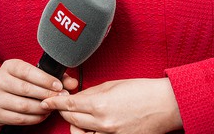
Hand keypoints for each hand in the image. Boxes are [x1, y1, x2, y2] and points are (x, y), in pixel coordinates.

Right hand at [0, 59, 77, 128]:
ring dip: (42, 108)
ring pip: (23, 105)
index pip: (27, 71)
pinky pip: (20, 118)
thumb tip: (72, 83)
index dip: (44, 79)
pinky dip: (35, 118)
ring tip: (51, 107)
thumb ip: (54, 78)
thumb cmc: (20, 83)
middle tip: (59, 99)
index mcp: (8, 66)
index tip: (58, 86)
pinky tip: (43, 115)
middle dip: (46, 95)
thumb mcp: (33, 75)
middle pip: (25, 89)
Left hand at [41, 78, 181, 133]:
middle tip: (63, 106)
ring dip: (76, 126)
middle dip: (64, 112)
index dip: (55, 103)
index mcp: (100, 105)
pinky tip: (93, 126)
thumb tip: (78, 97)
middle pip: (72, 121)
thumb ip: (92, 93)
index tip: (47, 101)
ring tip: (80, 117)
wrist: (166, 105)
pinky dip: (91, 133)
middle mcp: (103, 123)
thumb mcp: (112, 85)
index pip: (69, 105)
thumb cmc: (143, 91)